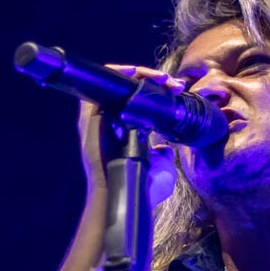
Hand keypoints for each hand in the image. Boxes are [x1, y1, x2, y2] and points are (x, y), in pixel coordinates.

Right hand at [77, 64, 185, 205]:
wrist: (129, 196)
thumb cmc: (144, 188)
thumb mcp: (162, 167)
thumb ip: (163, 155)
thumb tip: (165, 148)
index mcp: (127, 129)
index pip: (140, 99)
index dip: (158, 90)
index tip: (178, 91)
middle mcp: (112, 122)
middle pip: (128, 87)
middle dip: (152, 79)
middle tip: (173, 83)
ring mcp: (101, 120)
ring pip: (115, 83)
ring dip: (138, 74)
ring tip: (161, 78)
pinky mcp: (91, 119)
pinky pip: (99, 89)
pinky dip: (116, 76)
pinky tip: (135, 74)